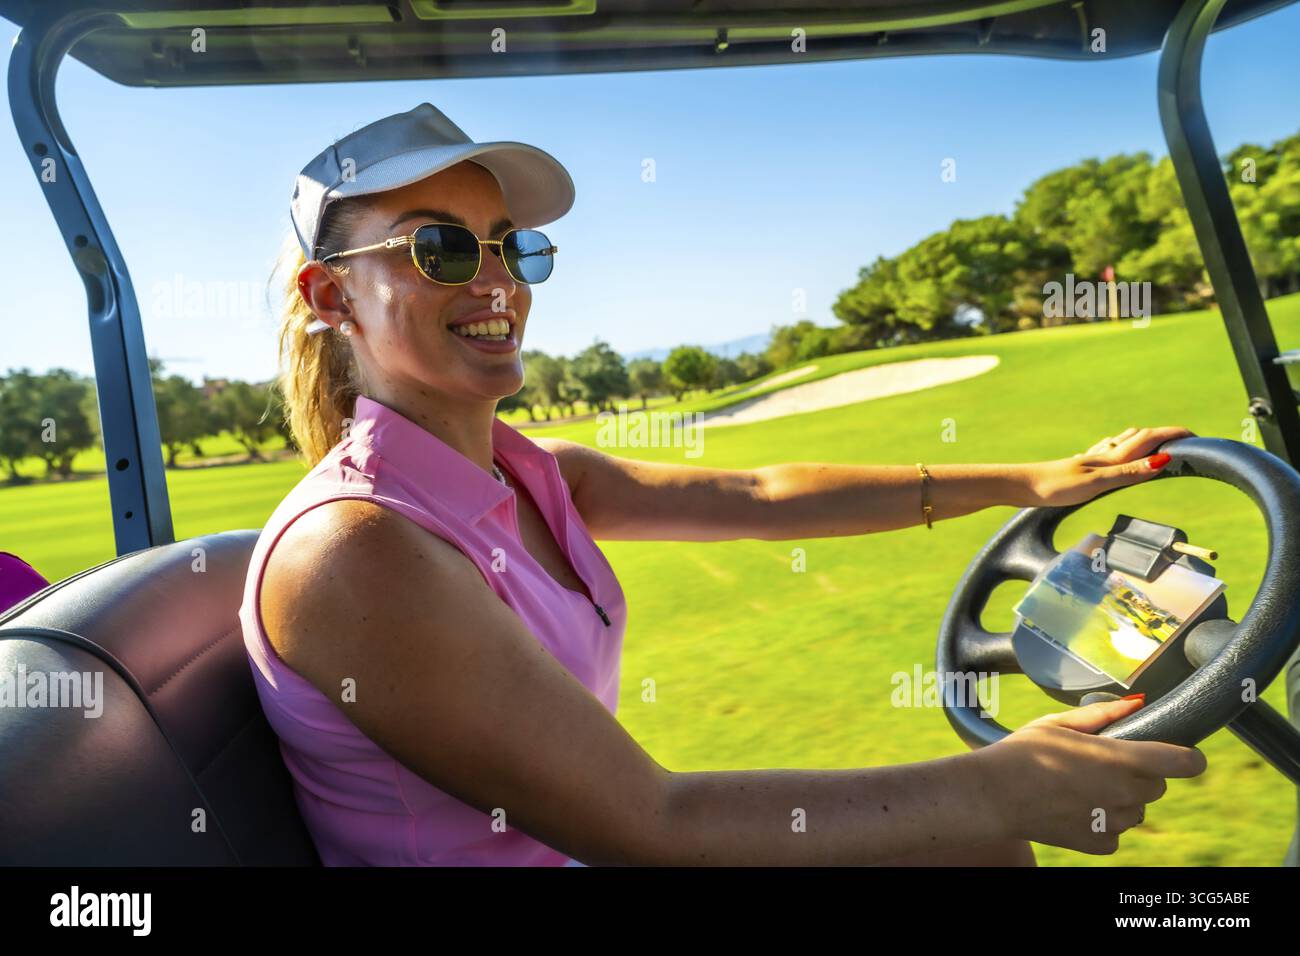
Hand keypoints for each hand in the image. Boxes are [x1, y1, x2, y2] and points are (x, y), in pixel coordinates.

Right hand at [975, 697, 1206, 853]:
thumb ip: (1102, 714)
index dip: (1187, 757)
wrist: (992, 796)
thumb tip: (1136, 704)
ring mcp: (1113, 822)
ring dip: (1121, 799)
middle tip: (1102, 765)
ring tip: (1082, 787)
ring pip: (1137, 810)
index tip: (1179, 754)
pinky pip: (1117, 831)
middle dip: (1139, 775)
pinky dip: (1103, 822)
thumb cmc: (1020, 753)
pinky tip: (1074, 807)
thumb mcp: (1057, 723)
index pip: (1184, 763)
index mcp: (1119, 758)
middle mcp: (1123, 793)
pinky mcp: (1100, 843)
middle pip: (1157, 786)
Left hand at [1023, 426, 1196, 507]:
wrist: (1021, 485)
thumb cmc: (1054, 487)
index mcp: (1111, 457)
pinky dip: (1123, 449)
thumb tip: (1164, 462)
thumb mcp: (1096, 483)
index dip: (1174, 435)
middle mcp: (1103, 454)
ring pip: (1124, 443)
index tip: (1197, 437)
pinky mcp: (1080, 467)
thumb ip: (1128, 473)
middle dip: (1165, 436)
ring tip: (1159, 444)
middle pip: (1141, 438)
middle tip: (1186, 441)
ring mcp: (1091, 459)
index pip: (1150, 439)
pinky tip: (1114, 454)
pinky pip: (1108, 452)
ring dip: (1145, 440)